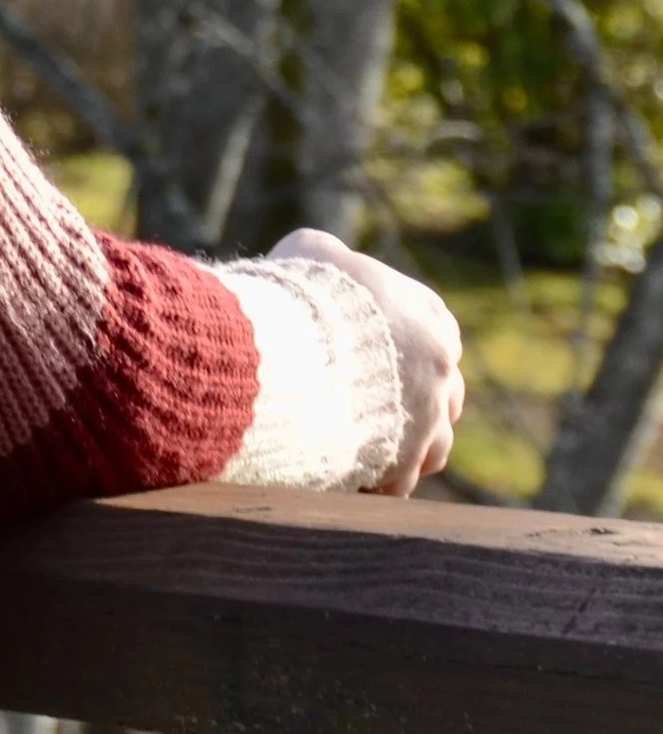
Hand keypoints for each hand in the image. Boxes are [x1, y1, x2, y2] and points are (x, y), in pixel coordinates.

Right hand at [269, 227, 464, 495]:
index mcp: (429, 318)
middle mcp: (440, 370)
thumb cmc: (298, 293)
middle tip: (373, 408)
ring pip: (436, 444)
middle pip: (444, 395)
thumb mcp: (311, 252)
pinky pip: (399, 481)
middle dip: (415, 403)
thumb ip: (330, 259)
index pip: (438, 336)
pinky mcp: (403, 459)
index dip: (408, 349)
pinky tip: (349, 477)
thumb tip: (322, 260)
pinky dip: (379, 482)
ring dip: (408, 447)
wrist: (289, 347)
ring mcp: (427, 418)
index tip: (380, 359)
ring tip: (369, 449)